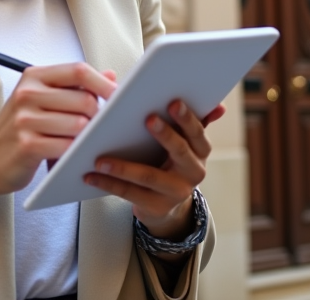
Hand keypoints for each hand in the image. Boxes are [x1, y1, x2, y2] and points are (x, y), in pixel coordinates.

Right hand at [0, 62, 116, 196]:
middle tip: (95, 127)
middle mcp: (27, 94)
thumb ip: (74, 87)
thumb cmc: (19, 130)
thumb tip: (110, 74)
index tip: (117, 95)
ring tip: (79, 141)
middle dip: (97, 115)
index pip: (77, 70)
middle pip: (83, 99)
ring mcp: (25, 119)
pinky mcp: (27, 145)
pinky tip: (70, 154)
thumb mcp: (42, 100)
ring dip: (85, 136)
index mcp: (33, 77)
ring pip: (79, 124)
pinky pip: (67, 146)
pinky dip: (74, 152)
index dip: (102, 83)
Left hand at [82, 100, 224, 239]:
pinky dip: (109, 183)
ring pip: (150, 176)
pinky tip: (91, 175)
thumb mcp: (184, 143)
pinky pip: (131, 194)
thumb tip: (219, 106)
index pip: (198, 133)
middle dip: (165, 134)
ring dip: (123, 167)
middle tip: (148, 119)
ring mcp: (176, 192)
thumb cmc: (169, 161)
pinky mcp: (157, 207)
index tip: (173, 102)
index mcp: (201, 151)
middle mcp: (194, 172)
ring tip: (101, 159)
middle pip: (181, 151)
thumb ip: (195, 122)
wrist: (166, 205)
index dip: (187, 119)